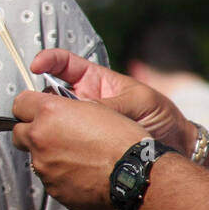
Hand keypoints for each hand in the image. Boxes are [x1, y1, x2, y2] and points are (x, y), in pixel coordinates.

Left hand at [12, 94, 147, 209]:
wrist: (135, 174)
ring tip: (76, 156)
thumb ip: (64, 108)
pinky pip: (49, 178)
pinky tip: (81, 172)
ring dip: (48, 155)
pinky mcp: (52, 188)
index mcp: (49, 113)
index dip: (29, 106)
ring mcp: (43, 166)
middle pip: (18, 132)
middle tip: (52, 134)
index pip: (19, 103)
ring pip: (34, 157)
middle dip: (32, 132)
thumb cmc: (122, 140)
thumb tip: (54, 110)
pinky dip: (60, 175)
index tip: (34, 110)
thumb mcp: (95, 108)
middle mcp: (40, 139)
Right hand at [30, 49, 191, 150]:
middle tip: (40, 109)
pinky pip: (60, 141)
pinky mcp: (78, 144)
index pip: (63, 65)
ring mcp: (79, 123)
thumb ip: (109, 105)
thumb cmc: (159, 116)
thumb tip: (80, 112)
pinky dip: (55, 143)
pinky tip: (61, 148)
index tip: (35, 66)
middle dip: (40, 99)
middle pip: (49, 95)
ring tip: (53, 130)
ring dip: (47, 123)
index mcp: (94, 81)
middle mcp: (82, 101)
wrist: (173, 146)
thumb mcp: (137, 102)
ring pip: (50, 119)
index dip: (47, 61)